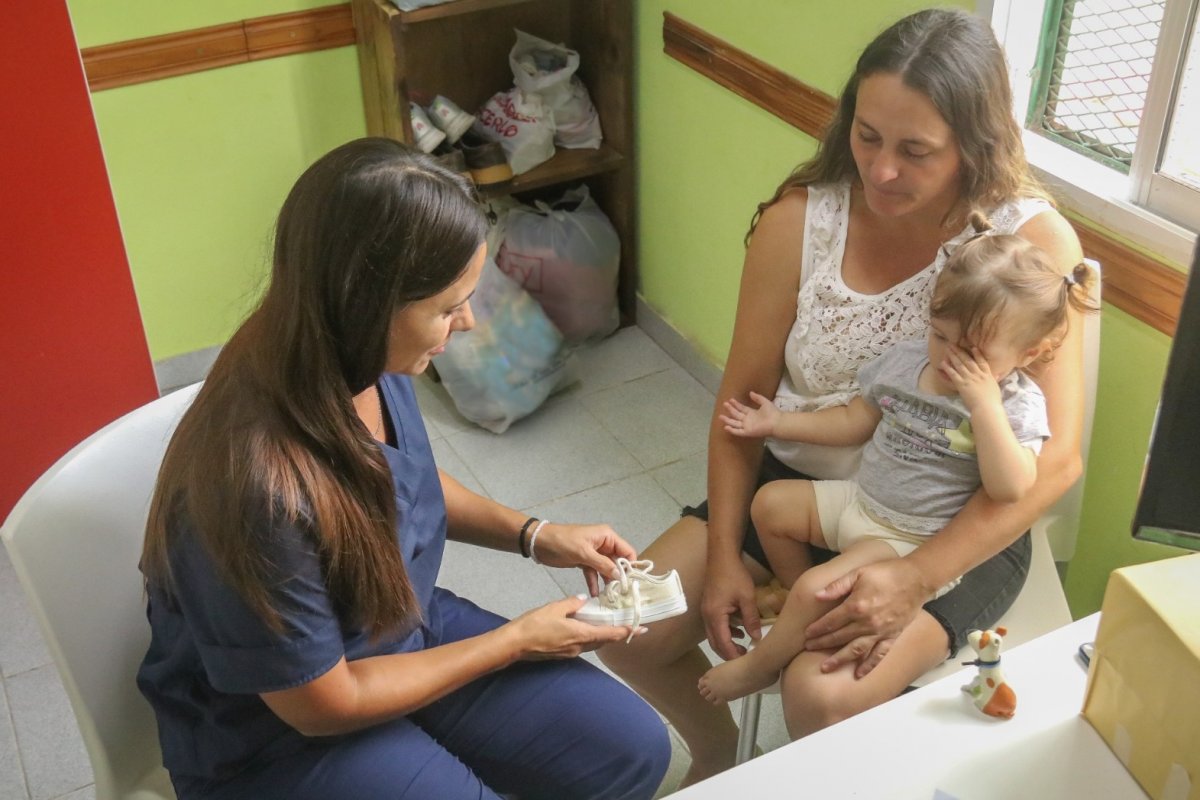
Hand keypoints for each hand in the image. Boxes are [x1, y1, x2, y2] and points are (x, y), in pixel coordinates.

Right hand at [508, 595, 638, 659]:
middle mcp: (578, 647)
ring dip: (603, 635)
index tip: (641, 629)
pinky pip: (582, 645)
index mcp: (580, 634)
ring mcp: (570, 652)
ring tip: (609, 625)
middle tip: (629, 625)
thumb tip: (584, 600)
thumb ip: (572, 604)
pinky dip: (589, 637)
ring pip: (593, 643)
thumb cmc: (533, 625)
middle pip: (603, 640)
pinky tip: (586, 629)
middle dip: (617, 634)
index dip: (626, 631)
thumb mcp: (554, 608)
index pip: (610, 634)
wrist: (514, 644)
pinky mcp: (562, 654)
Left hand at [531, 523, 636, 596]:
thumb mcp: (584, 553)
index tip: (631, 583)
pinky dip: (594, 582)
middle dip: (619, 577)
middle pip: (618, 562)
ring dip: (607, 582)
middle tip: (621, 594)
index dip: (631, 566)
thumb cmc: (563, 542)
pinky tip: (594, 594)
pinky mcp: (584, 561)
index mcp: (607, 537)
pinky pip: (594, 573)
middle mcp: (604, 544)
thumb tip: (620, 575)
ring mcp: (594, 553)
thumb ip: (603, 564)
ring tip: (609, 598)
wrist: (539, 542)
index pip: (627, 551)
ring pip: (606, 569)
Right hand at [700, 557, 761, 660]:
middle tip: (745, 659)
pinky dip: (725, 633)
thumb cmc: (734, 574)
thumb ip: (751, 619)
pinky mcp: (708, 607)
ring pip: (714, 636)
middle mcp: (707, 616)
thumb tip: (757, 638)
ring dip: (727, 644)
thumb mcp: (747, 597)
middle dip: (729, 654)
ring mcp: (706, 611)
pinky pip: (715, 626)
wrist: (721, 556)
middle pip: (715, 643)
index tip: (747, 662)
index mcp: (715, 615)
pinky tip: (739, 631)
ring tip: (744, 648)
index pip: (723, 643)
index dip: (734, 655)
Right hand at [718, 392, 778, 438]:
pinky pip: (738, 431)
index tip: (730, 400)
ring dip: (728, 420)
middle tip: (724, 404)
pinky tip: (726, 426)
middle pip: (737, 415)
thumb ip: (757, 397)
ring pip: (735, 423)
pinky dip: (732, 430)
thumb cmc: (772, 412)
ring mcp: (747, 426)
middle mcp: (748, 420)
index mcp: (752, 413)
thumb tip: (750, 392)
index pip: (741, 408)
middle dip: (730, 410)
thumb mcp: (764, 402)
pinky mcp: (748, 432)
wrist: (776, 422)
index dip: (736, 404)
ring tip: (721, 416)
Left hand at [803, 558, 929, 677]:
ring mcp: (880, 632)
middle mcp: (867, 623)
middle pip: (840, 637)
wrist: (916, 579)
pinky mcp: (892, 636)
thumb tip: (818, 596)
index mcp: (856, 606)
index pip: (831, 621)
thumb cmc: (886, 573)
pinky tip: (859, 674)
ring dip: (839, 660)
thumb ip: (837, 586)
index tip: (806, 635)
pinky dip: (868, 666)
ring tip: (826, 668)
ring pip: (856, 650)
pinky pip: (879, 655)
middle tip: (808, 649)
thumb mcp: (858, 573)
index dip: (817, 629)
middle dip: (822, 644)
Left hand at [941, 345, 1000, 412]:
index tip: (973, 347)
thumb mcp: (996, 387)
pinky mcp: (961, 384)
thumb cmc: (993, 400)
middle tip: (953, 344)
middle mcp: (978, 374)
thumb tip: (998, 374)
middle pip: (968, 360)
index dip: (977, 354)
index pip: (982, 362)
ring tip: (947, 349)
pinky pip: (953, 374)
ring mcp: (969, 378)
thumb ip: (995, 379)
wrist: (987, 407)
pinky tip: (943, 363)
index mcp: (987, 375)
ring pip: (960, 364)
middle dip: (960, 351)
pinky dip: (948, 368)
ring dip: (953, 356)